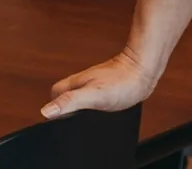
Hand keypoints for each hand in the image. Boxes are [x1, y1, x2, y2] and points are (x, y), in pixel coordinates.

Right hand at [41, 47, 160, 119]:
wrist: (145, 70)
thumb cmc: (123, 81)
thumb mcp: (94, 95)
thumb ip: (71, 101)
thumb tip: (46, 111)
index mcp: (76, 83)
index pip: (55, 94)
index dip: (55, 107)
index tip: (60, 120)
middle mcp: (83, 82)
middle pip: (66, 96)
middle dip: (68, 109)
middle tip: (76, 121)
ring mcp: (95, 83)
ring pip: (81, 96)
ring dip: (82, 108)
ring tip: (90, 118)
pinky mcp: (106, 87)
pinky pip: (94, 98)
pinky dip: (96, 107)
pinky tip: (103, 112)